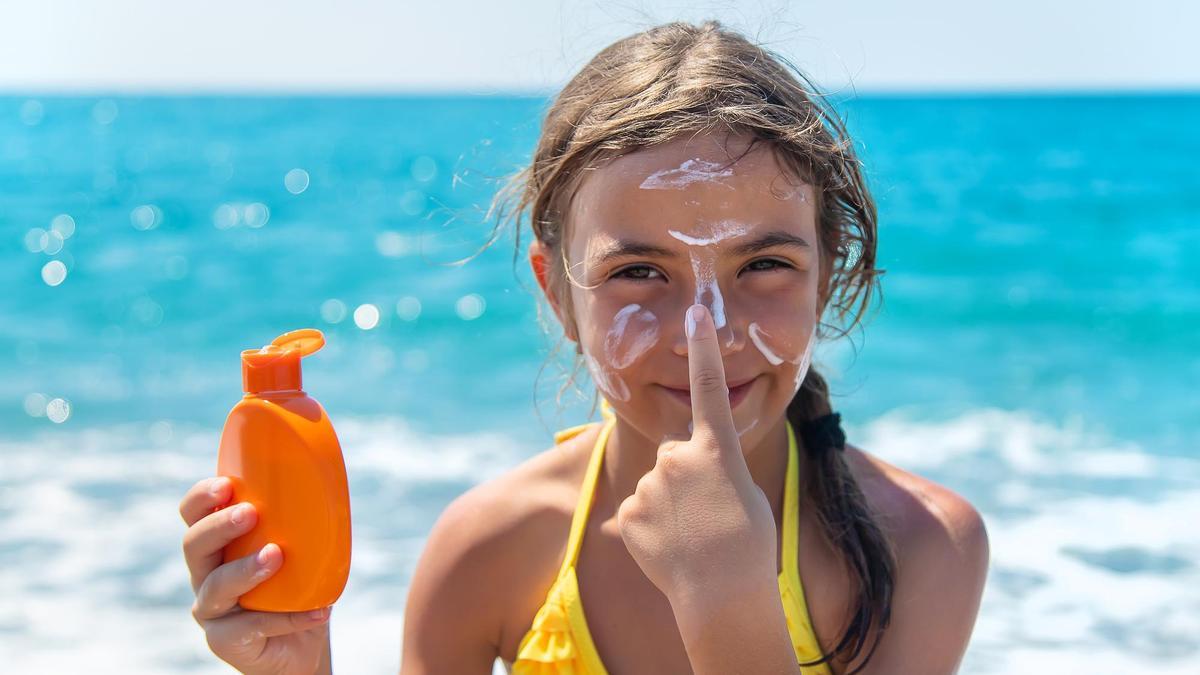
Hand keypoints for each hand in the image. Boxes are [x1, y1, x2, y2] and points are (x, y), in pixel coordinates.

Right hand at [180, 476, 332, 674]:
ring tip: (276, 555)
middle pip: (194, 545)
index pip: (194, 515)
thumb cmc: (299, 589)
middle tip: (250, 513)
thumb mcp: (302, 552)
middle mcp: (206, 575)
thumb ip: (304, 524)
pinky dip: (284, 618)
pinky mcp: (224, 641)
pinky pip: (248, 627)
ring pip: (215, 586)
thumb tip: (333, 487)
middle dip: (219, 526)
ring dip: (245, 569)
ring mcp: (211, 610)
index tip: (226, 485)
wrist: (303, 645)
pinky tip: (316, 612)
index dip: (201, 498)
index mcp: (219, 546)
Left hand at [615, 304, 778, 608]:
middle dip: (687, 478)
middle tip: (709, 516)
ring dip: (671, 507)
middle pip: (676, 455)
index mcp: (716, 450)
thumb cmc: (749, 549)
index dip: (703, 347)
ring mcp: (650, 484)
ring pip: (657, 487)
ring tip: (693, 539)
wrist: (723, 597)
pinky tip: (669, 552)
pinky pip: (638, 514)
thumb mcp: (744, 497)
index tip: (696, 310)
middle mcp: (678, 457)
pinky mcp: (628, 512)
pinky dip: (651, 531)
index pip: (709, 387)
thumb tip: (684, 473)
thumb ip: (712, 472)